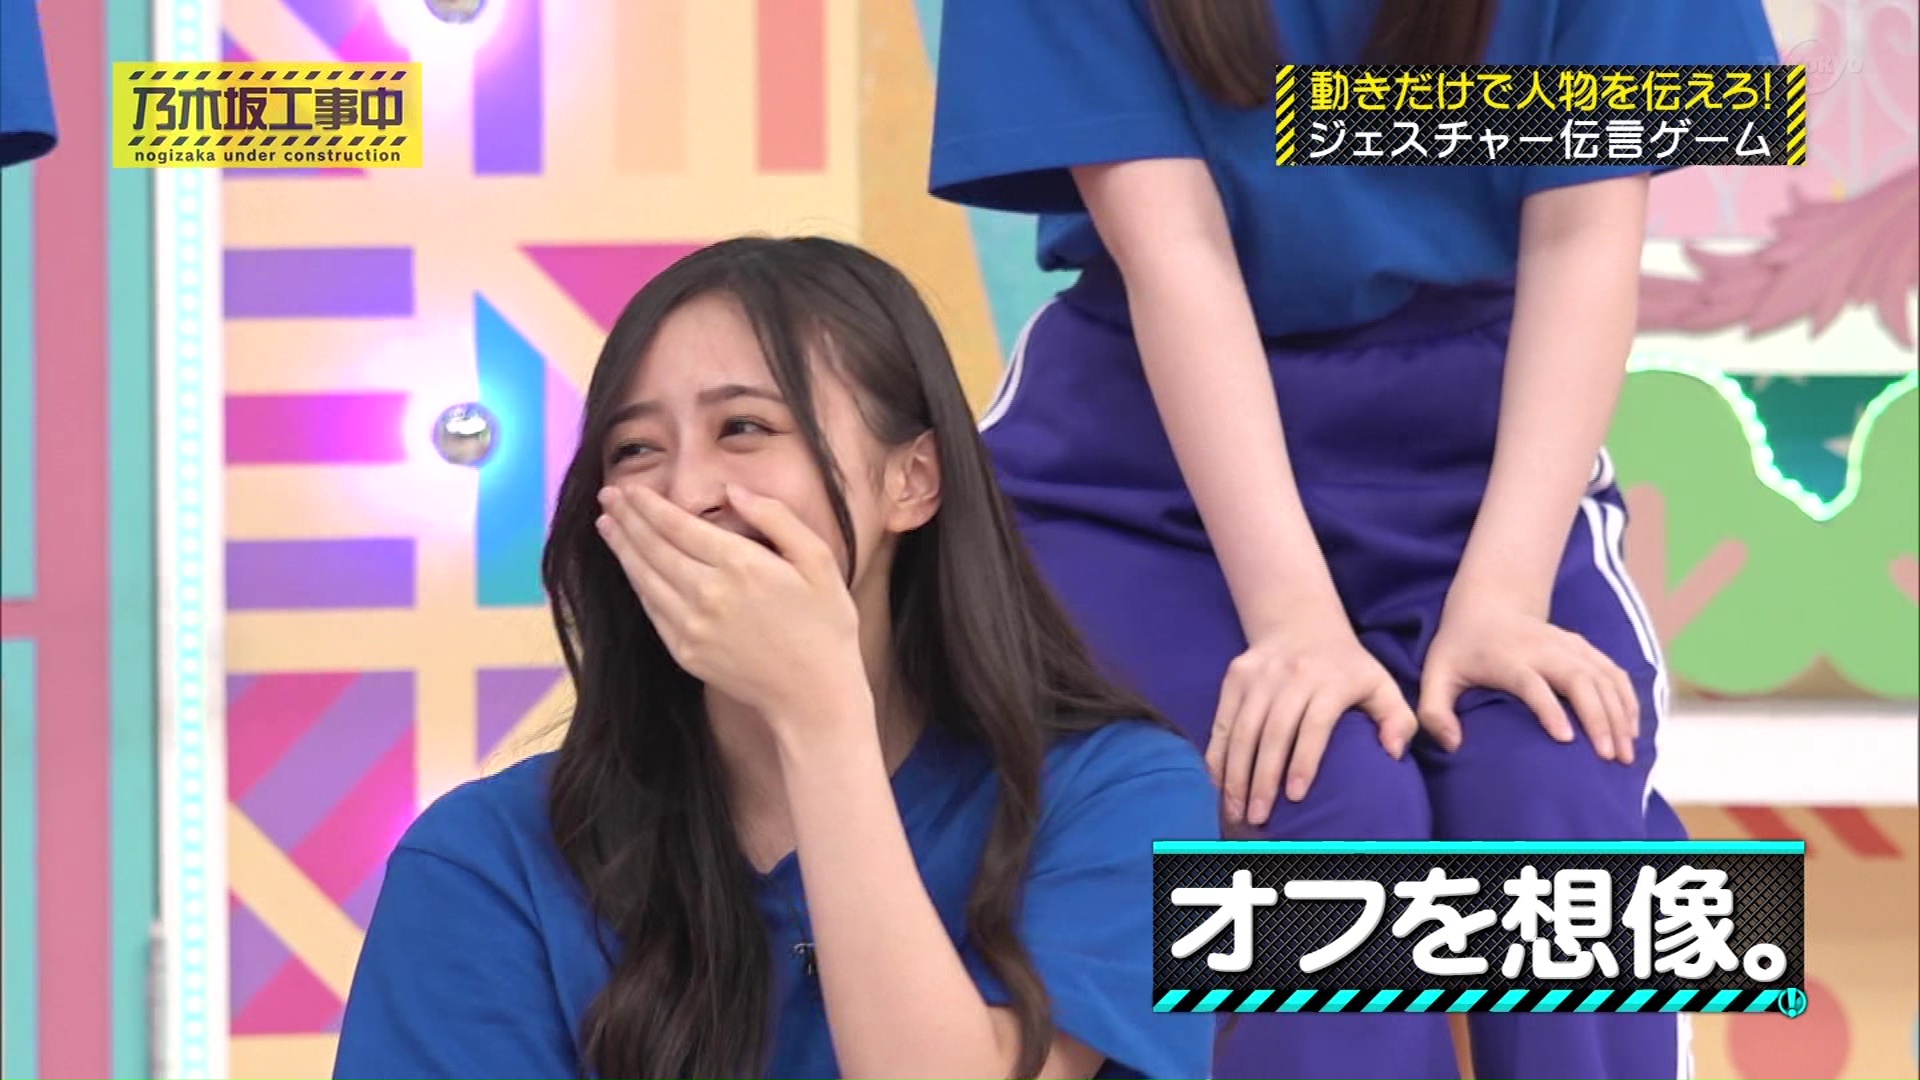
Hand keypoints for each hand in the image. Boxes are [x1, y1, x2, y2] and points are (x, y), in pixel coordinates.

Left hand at [596, 483, 866, 723]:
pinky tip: (631, 567)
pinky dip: (636, 584)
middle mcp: (708, 593)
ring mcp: (691, 626)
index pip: (678, 525)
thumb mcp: (818, 560)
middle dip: (627, 519)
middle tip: (608, 497)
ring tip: (607, 525)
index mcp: (740, 564)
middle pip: (653, 547)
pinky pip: (652, 609)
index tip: (631, 489)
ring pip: (645, 578)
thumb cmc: (825, 624)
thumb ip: (776, 518)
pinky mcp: (685, 651)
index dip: (650, 505)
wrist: (814, 694)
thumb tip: (734, 491)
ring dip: (622, 548)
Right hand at [1207, 622, 1417, 826]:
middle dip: (1262, 778)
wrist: (1301, 622)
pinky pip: (1223, 721)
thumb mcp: (1381, 684)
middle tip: (1258, 817)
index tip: (1295, 797)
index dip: (1303, 760)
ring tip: (1234, 809)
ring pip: (1243, 729)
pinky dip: (1217, 754)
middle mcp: (1292, 675)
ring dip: (1235, 772)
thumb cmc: (1346, 667)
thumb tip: (1393, 752)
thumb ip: (1397, 719)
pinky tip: (1218, 783)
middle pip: (1273, 731)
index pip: (1314, 724)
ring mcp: (1259, 675)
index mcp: (1330, 680)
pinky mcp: (1235, 677)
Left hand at [1417, 593, 1638, 762]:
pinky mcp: (1583, 648)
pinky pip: (1614, 672)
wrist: (1488, 604)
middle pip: (1579, 679)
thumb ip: (1434, 712)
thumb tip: (1451, 745)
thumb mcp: (1436, 675)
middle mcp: (1543, 650)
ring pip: (1602, 677)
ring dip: (1619, 713)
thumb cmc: (1460, 649)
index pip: (1532, 684)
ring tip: (1626, 754)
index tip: (1566, 739)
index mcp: (1507, 659)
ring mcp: (1567, 646)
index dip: (1549, 709)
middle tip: (1609, 757)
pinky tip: (1632, 729)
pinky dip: (1627, 698)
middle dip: (1598, 717)